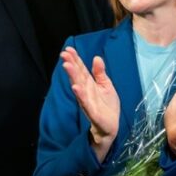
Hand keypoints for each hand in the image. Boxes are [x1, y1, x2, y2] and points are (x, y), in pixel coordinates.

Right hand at [61, 47, 119, 162]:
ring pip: (78, 87)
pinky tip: (76, 87)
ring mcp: (87, 101)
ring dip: (72, 76)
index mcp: (89, 83)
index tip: (68, 49)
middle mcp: (86, 91)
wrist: (111, 125)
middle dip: (71, 65)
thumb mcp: (106, 85)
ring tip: (67, 66)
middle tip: (64, 55)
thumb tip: (96, 57)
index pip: (81, 69)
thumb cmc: (107, 105)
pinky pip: (85, 102)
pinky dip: (80, 95)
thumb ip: (100, 72)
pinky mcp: (92, 111)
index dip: (75, 59)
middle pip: (77, 76)